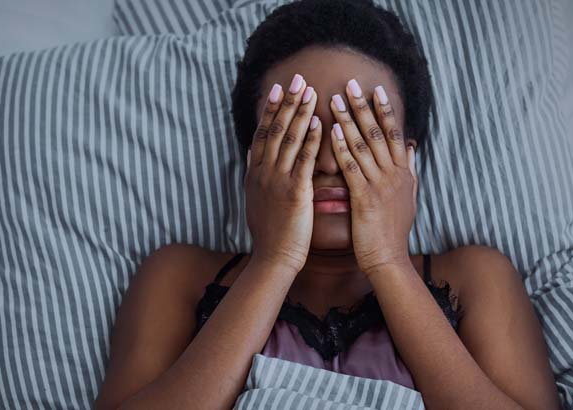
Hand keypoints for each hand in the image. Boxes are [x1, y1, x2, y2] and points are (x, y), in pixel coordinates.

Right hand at [244, 74, 322, 273]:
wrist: (273, 258)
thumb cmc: (270, 233)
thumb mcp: (256, 198)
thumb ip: (255, 173)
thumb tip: (252, 152)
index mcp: (255, 173)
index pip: (262, 133)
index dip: (271, 109)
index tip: (279, 88)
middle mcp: (263, 173)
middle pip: (275, 129)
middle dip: (288, 102)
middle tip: (298, 78)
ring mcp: (277, 181)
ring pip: (289, 139)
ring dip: (301, 113)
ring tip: (311, 92)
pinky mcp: (295, 192)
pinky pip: (304, 160)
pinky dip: (312, 140)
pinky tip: (320, 124)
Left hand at [328, 79, 417, 273]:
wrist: (388, 259)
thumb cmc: (393, 231)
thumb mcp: (408, 197)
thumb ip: (410, 170)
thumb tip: (413, 148)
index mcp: (403, 173)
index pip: (396, 134)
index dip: (386, 110)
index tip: (376, 90)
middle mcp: (395, 175)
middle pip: (379, 133)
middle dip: (364, 106)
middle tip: (351, 84)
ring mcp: (381, 185)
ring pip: (364, 145)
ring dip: (348, 120)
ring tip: (334, 100)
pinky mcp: (365, 198)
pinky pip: (352, 168)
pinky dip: (342, 148)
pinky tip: (331, 132)